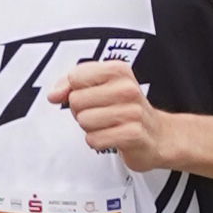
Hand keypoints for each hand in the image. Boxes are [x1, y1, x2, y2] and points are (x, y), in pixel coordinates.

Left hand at [54, 54, 171, 166]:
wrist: (158, 135)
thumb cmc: (126, 109)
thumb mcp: (101, 86)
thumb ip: (71, 85)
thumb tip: (54, 95)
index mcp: (118, 70)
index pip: (75, 77)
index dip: (73, 90)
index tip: (87, 95)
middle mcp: (127, 88)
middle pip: (76, 101)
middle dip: (82, 111)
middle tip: (100, 113)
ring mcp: (132, 112)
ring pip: (83, 120)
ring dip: (90, 128)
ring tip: (107, 125)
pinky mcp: (132, 134)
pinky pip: (94, 139)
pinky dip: (98, 142)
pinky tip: (111, 137)